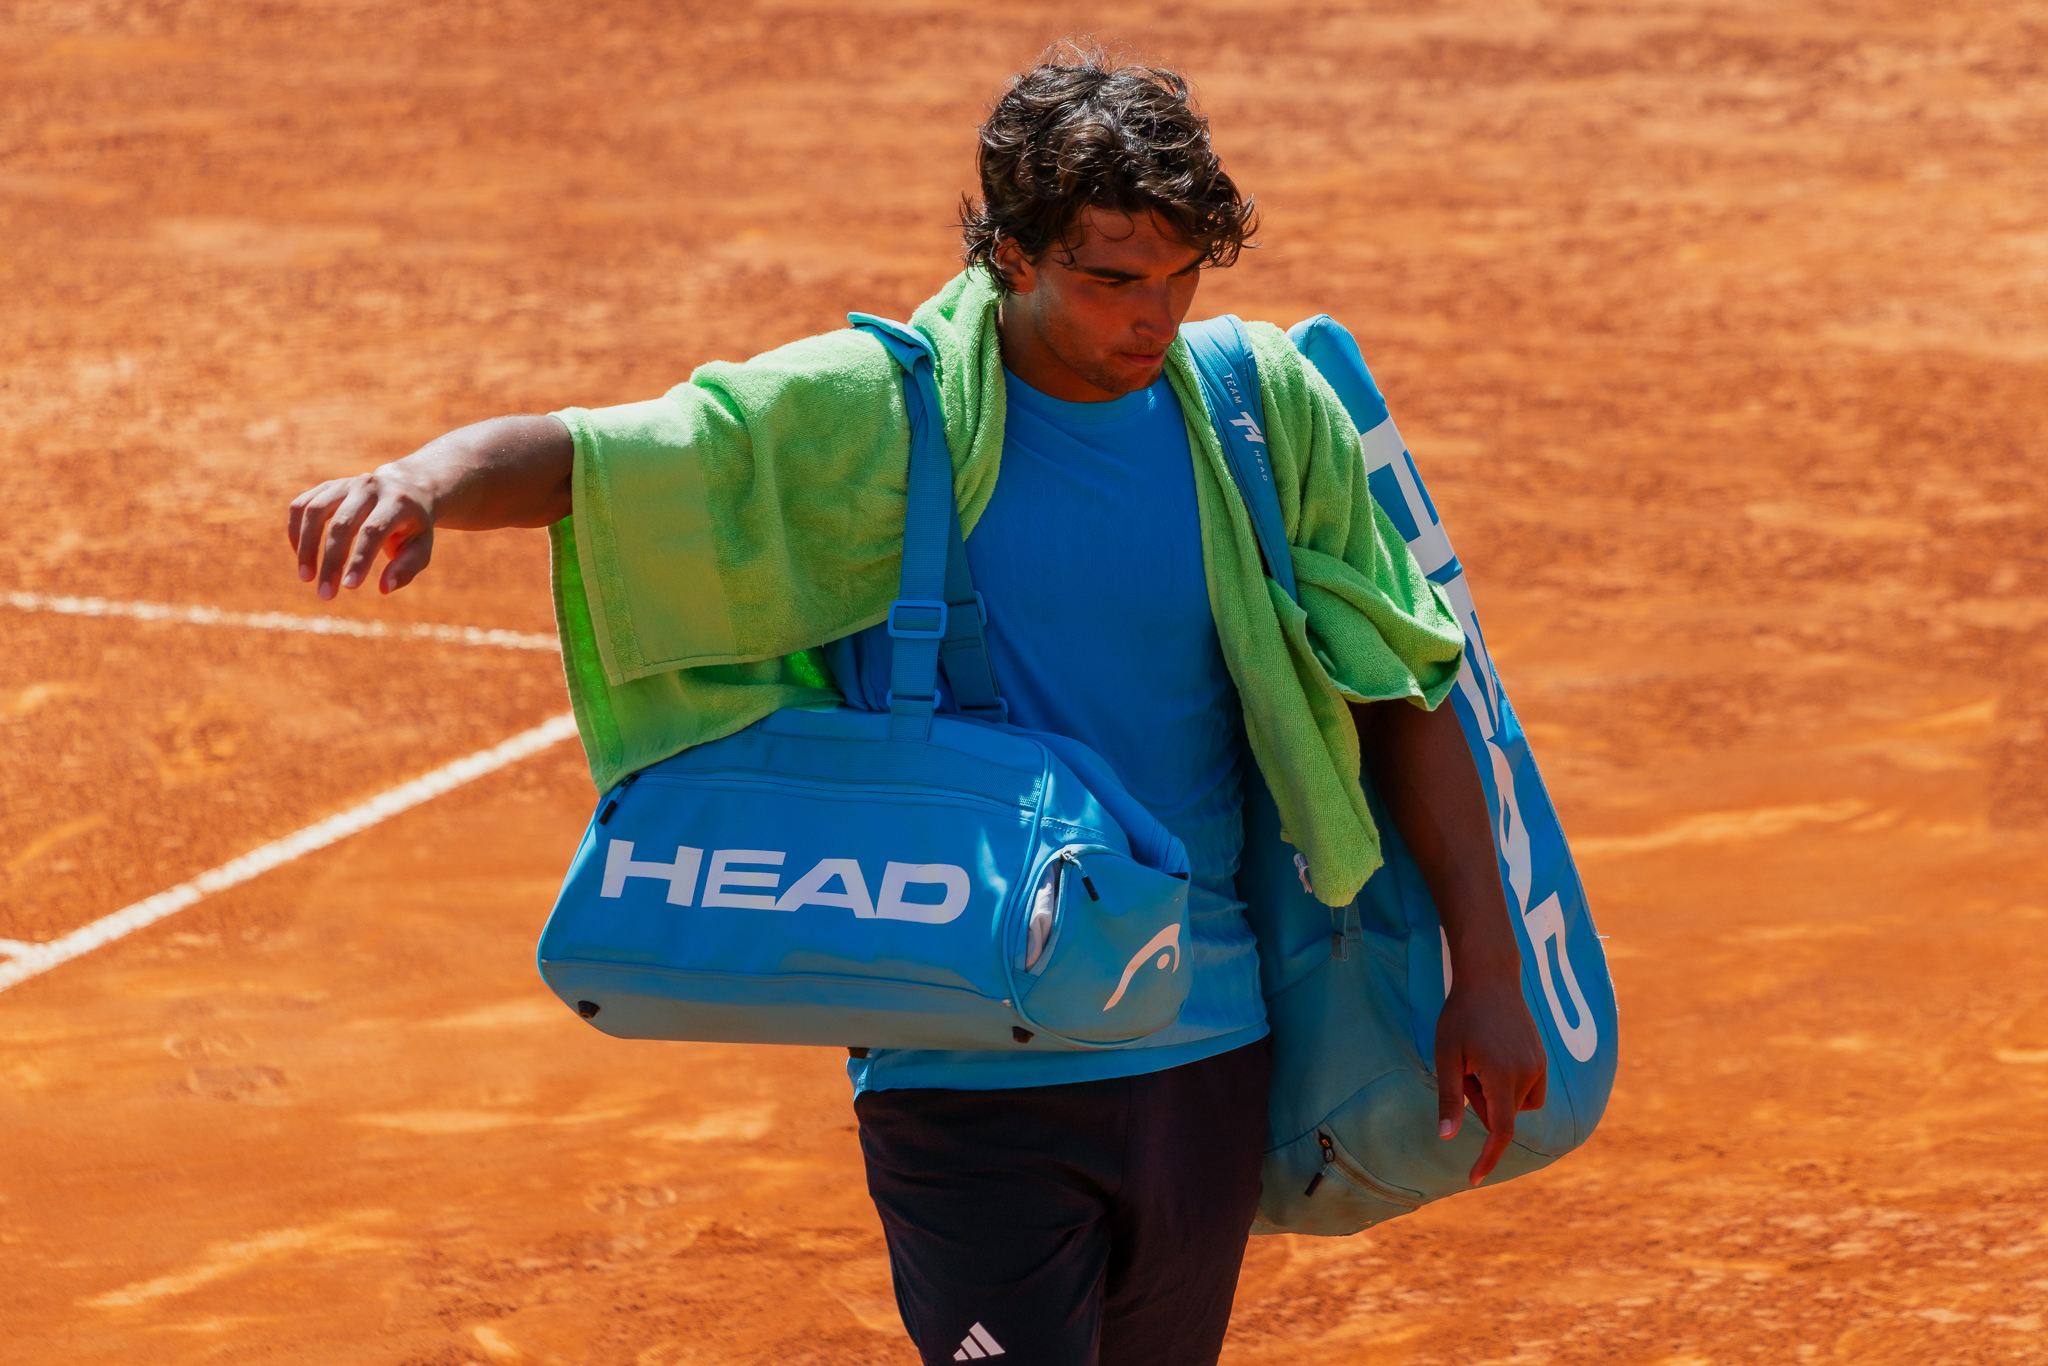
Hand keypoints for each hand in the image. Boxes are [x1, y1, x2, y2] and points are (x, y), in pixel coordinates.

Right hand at [287, 467, 436, 599]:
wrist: (406, 491)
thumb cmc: (412, 528)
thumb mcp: (421, 548)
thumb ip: (406, 569)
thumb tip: (384, 589)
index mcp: (397, 501)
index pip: (372, 531)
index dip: (359, 560)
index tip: (349, 587)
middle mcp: (369, 487)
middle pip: (342, 524)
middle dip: (331, 562)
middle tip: (325, 594)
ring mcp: (344, 484)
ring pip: (314, 511)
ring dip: (306, 547)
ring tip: (306, 578)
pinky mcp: (326, 487)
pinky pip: (301, 506)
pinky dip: (296, 531)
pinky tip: (301, 556)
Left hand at [1435, 967, 1547, 1184]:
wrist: (1490, 977)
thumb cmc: (1461, 1015)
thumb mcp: (1446, 1056)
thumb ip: (1449, 1099)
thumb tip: (1447, 1138)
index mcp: (1503, 1076)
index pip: (1500, 1131)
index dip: (1488, 1158)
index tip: (1474, 1178)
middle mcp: (1528, 1074)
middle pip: (1502, 1114)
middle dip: (1479, 1103)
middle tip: (1463, 1069)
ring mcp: (1539, 1066)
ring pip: (1516, 1105)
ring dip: (1495, 1096)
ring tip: (1477, 1062)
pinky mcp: (1543, 1058)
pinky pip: (1527, 1091)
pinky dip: (1509, 1087)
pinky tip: (1492, 1059)